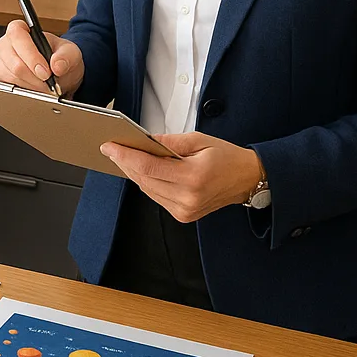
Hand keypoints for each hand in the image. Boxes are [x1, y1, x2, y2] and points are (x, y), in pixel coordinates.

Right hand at [0, 19, 84, 95]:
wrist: (59, 73)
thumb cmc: (59, 57)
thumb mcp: (70, 52)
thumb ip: (66, 56)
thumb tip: (57, 65)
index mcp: (20, 29)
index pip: (17, 36)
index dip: (31, 55)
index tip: (45, 71)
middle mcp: (6, 44)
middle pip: (14, 62)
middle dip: (34, 76)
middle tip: (48, 82)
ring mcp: (1, 63)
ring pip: (11, 78)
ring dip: (31, 86)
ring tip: (44, 85)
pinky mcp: (1, 79)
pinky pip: (9, 89)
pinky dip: (25, 92)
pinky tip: (35, 89)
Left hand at [101, 132, 262, 222]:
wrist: (247, 180)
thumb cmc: (226, 157)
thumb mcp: (199, 140)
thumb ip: (169, 142)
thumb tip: (144, 140)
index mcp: (193, 177)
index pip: (148, 168)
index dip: (125, 156)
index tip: (110, 146)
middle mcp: (188, 198)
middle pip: (144, 180)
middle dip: (125, 162)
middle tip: (111, 147)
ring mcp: (185, 210)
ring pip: (147, 189)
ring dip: (132, 172)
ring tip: (121, 156)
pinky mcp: (184, 215)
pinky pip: (156, 197)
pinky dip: (145, 182)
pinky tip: (139, 170)